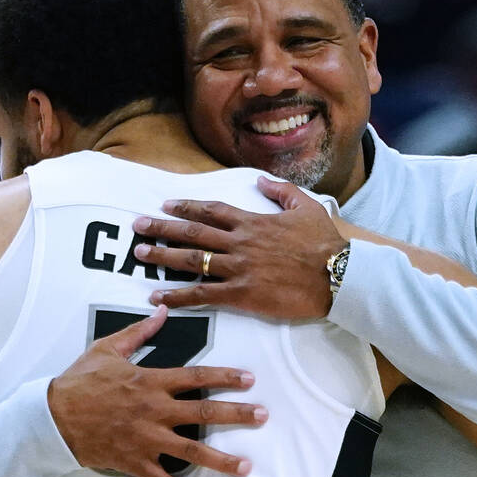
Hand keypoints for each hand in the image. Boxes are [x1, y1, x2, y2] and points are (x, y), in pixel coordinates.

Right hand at [47, 306, 266, 476]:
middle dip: (236, 415)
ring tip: (245, 466)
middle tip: (263, 417)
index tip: (250, 380)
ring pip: (191, 451)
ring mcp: (147, 439)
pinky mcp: (135, 462)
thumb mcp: (108, 348)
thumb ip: (139, 332)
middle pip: (204, 413)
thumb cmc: (80, 381)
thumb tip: (161, 311)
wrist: (51, 417)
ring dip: (220, 460)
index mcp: (151, 382)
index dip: (225, 377)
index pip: (196, 377)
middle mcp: (155, 411)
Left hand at [131, 177, 347, 317]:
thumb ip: (281, 191)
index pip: (211, 210)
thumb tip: (261, 180)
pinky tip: (158, 296)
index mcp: (253, 222)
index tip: (166, 205)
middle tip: (137, 225)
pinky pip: (203, 294)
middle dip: (162, 227)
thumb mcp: (306, 207)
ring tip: (140, 254)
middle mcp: (240, 242)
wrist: (338, 275)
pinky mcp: (242, 294)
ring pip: (192, 259)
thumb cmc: (326, 243)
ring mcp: (238, 268)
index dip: (186, 207)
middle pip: (193, 232)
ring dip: (163, 256)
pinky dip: (178, 294)